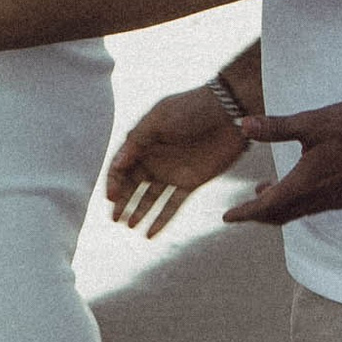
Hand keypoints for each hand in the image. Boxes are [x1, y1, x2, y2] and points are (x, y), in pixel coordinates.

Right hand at [104, 85, 247, 238]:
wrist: (230, 111)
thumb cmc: (192, 107)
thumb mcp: (158, 119)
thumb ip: (136, 142)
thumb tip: (116, 165)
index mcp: (143, 141)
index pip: (120, 166)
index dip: (113, 182)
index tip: (111, 197)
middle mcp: (155, 158)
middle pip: (132, 184)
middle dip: (122, 201)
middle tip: (114, 218)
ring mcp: (172, 172)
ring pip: (150, 198)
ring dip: (138, 212)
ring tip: (128, 226)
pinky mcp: (191, 182)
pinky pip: (172, 205)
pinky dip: (161, 220)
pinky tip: (149, 233)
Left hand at [223, 99, 341, 227]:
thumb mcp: (311, 123)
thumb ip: (276, 128)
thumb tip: (243, 125)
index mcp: (305, 185)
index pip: (266, 207)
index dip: (245, 212)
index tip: (227, 217)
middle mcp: (321, 200)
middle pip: (283, 215)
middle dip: (260, 212)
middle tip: (244, 209)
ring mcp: (340, 200)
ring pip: (302, 211)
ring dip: (282, 206)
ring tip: (268, 190)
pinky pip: (320, 206)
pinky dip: (303, 202)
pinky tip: (305, 185)